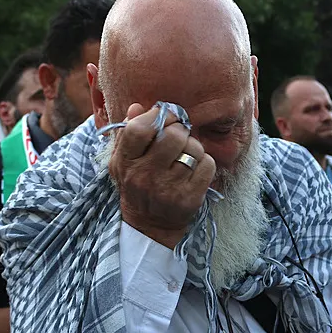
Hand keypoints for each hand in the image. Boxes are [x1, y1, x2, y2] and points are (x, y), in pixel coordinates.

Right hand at [109, 103, 215, 248]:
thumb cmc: (137, 185)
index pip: (139, 129)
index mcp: (125, 163)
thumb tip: (137, 106)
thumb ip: (128, 132)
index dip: (158, 116)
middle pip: (173, 136)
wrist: (149, 226)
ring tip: (186, 156)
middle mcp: (145, 176)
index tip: (167, 116)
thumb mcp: (123, 161)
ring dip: (194, 148)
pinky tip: (195, 170)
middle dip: (181, 131)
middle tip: (179, 137)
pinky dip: (205, 163)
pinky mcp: (189, 199)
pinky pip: (207, 165)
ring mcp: (167, 190)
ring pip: (194, 149)